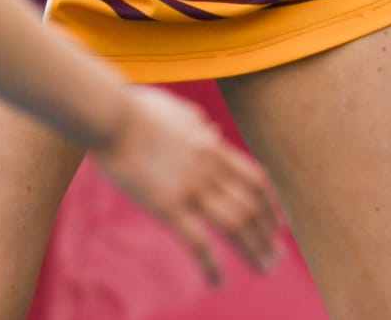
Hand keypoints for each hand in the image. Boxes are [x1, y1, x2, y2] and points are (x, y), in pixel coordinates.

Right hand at [90, 86, 280, 285]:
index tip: (280, 224)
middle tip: (276, 256)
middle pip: (252, 206)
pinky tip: (218, 281)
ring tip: (264, 268)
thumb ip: (198, 123)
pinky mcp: (166, 204)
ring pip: (235, 224)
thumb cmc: (135, 108)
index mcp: (212, 146)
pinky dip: (211, 264)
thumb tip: (212, 129)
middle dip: (268, 234)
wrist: (109, 113)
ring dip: (254, 250)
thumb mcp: (178, 109)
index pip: (255, 178)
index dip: (272, 204)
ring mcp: (190, 186)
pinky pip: (197, 240)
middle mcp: (209, 167)